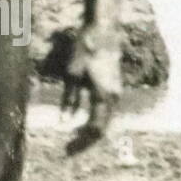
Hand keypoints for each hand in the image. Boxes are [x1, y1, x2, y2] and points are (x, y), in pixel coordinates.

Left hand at [62, 29, 120, 148]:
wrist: (104, 30)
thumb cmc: (86, 48)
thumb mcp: (72, 74)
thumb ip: (69, 99)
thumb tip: (64, 121)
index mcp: (104, 96)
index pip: (95, 129)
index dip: (82, 142)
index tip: (68, 150)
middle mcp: (114, 97)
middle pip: (102, 128)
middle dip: (86, 141)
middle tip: (69, 150)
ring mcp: (117, 92)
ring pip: (105, 121)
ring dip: (91, 132)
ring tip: (74, 140)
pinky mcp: (115, 87)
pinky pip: (106, 112)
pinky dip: (95, 121)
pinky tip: (83, 123)